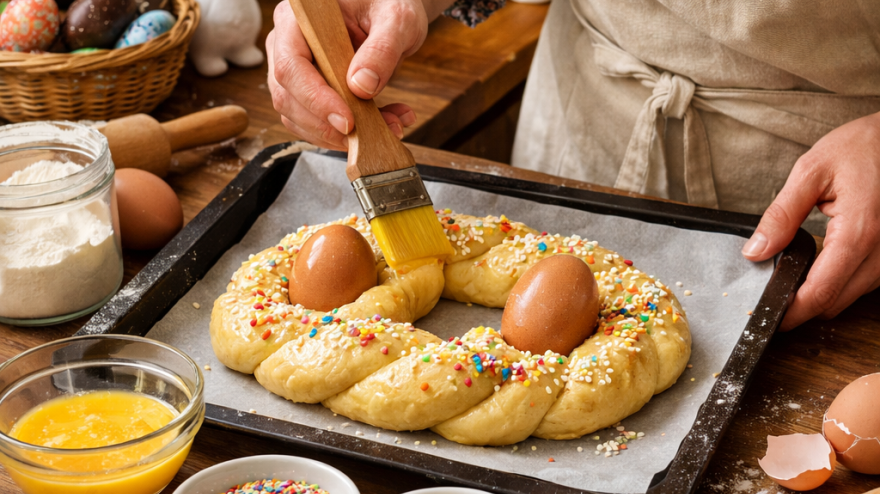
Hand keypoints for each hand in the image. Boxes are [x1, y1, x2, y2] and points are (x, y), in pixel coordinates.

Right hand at [266, 0, 435, 149]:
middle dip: (327, 126)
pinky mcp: (308, 93)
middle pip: (288, 97)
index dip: (315, 99)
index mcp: (297, 19)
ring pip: (299, 118)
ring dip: (340, 135)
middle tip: (368, 135)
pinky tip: (384, 122)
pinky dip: (348, 134)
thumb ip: (382, 49)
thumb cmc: (389, 6)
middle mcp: (286, 45)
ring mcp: (294, 72)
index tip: (347, 121)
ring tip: (389, 126)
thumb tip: (361, 86)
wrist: (391, 16)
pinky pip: (317, 124)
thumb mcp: (397, 20)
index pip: (291, 65)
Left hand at [742, 111, 879, 330]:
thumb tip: (755, 251)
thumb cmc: (864, 147)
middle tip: (769, 293)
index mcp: (859, 233)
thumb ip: (781, 215)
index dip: (791, 312)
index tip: (765, 317)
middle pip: (834, 303)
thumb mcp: (811, 172)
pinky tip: (817, 265)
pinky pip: (862, 283)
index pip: (820, 292)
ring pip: (849, 297)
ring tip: (789, 277)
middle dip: (801, 306)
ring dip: (820, 294)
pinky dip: (837, 281)